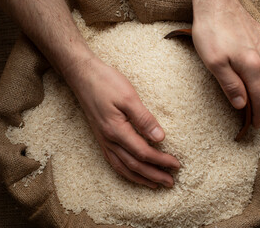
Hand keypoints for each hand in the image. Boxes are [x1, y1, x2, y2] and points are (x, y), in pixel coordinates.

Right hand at [64, 56, 179, 188]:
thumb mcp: (129, 97)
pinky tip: (132, 173)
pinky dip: (125, 172)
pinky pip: (113, 162)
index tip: (176, 164)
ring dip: (140, 177)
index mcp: (117, 130)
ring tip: (154, 184)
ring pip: (122, 167)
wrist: (83, 76)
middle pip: (134, 165)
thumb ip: (144, 119)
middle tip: (170, 182)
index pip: (143, 152)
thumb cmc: (106, 83)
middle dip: (154, 174)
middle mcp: (109, 140)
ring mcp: (103, 140)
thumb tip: (160, 138)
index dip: (161, 160)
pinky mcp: (101, 137)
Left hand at [191, 0, 259, 127]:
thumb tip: (241, 105)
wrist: (216, 2)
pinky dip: (259, 66)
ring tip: (251, 88)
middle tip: (253, 108)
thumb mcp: (214, 63)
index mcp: (251, 66)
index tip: (256, 125)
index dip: (259, 114)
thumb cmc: (211, 33)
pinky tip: (247, 64)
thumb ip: (230, 85)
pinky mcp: (258, 34)